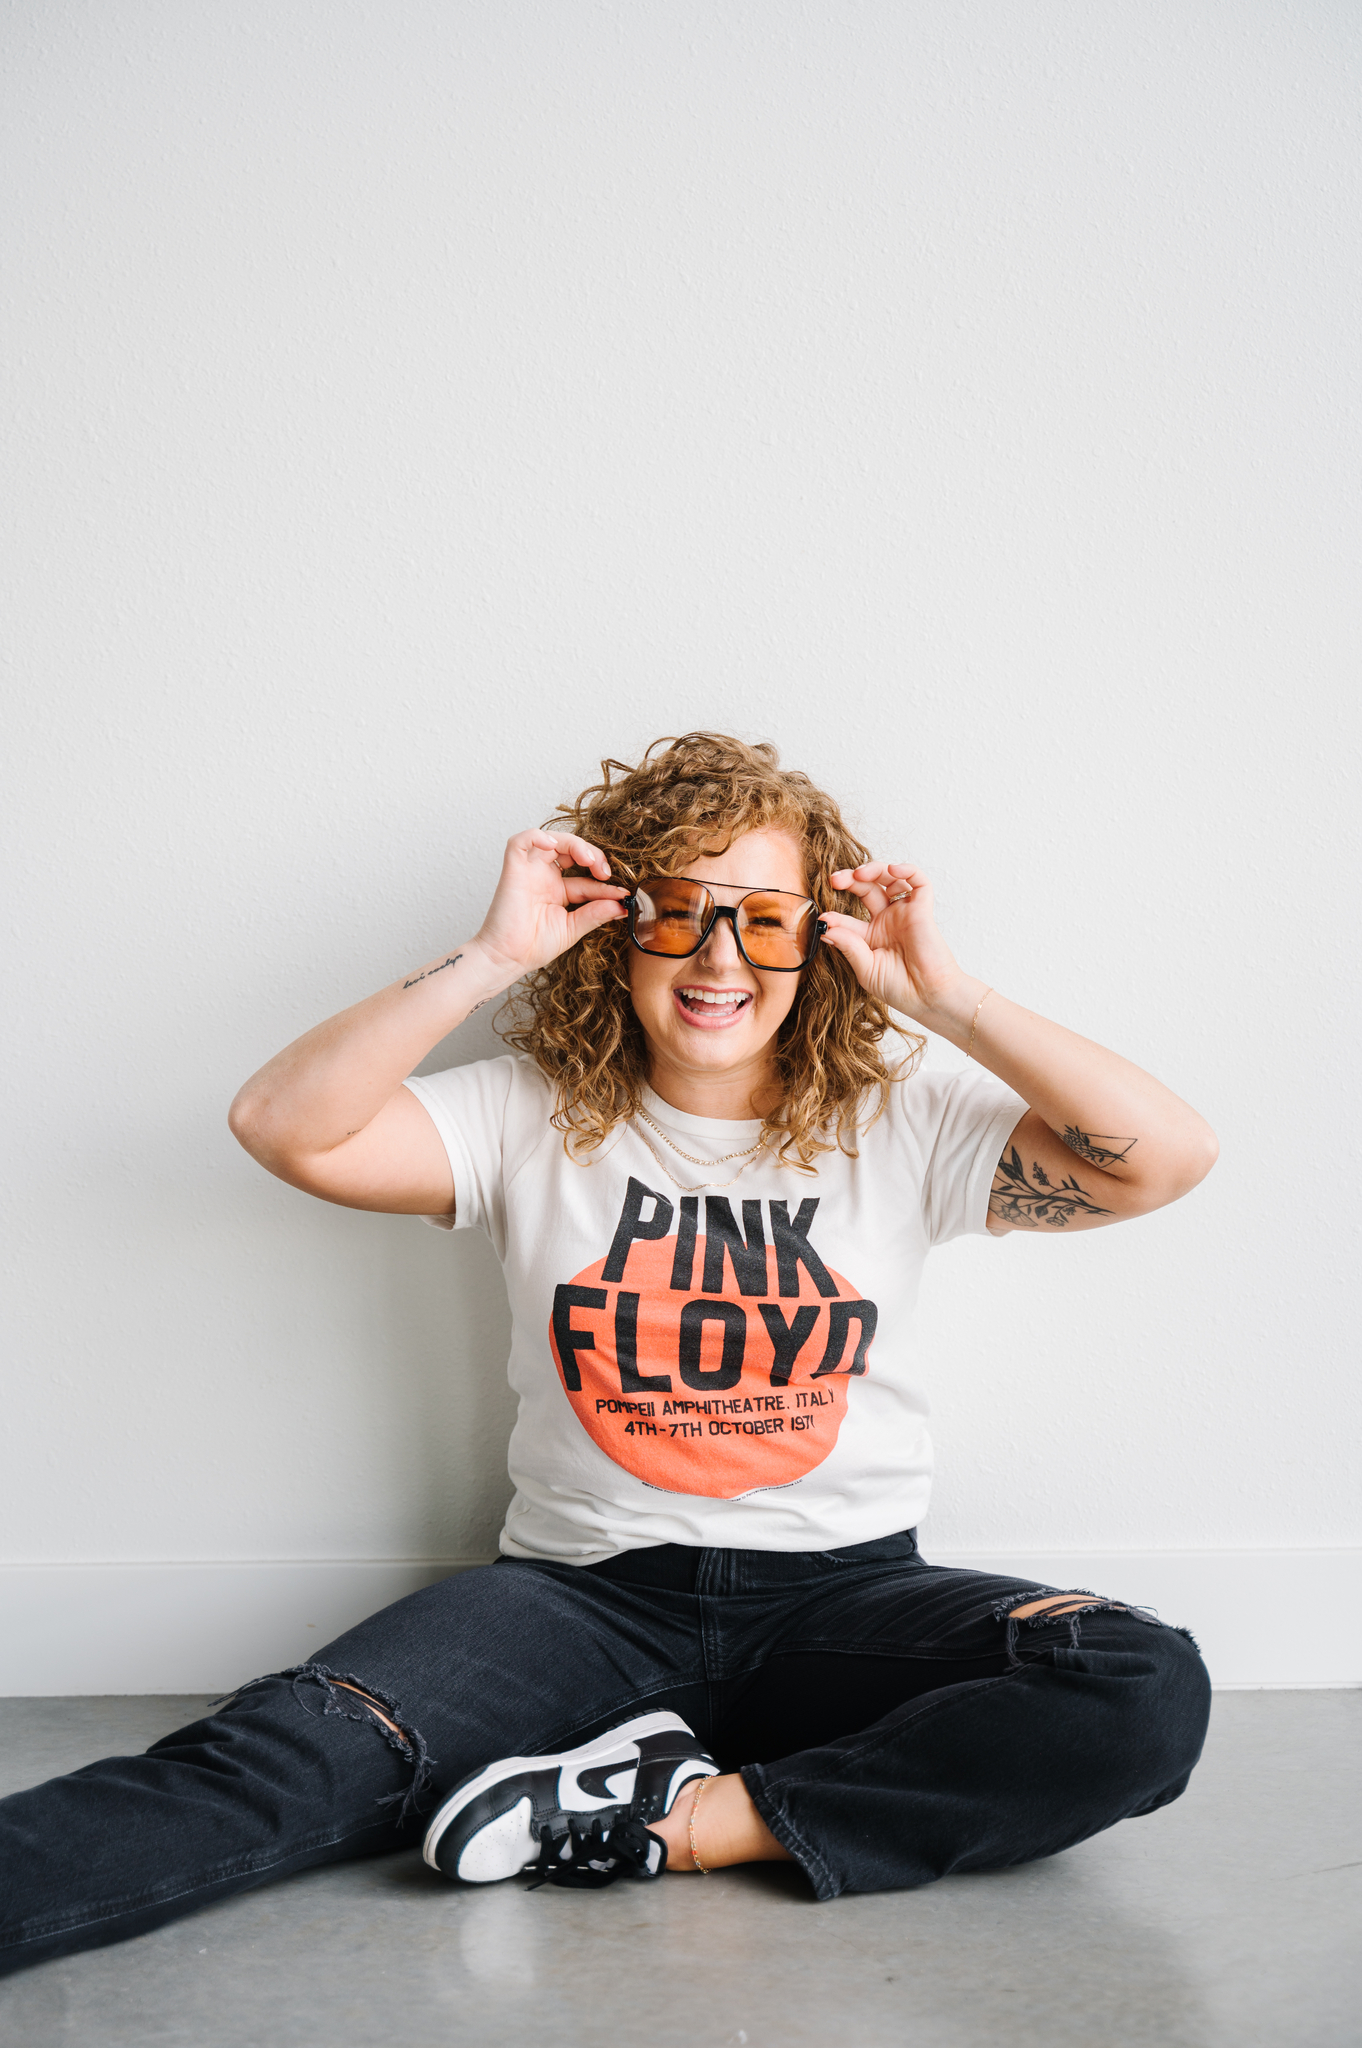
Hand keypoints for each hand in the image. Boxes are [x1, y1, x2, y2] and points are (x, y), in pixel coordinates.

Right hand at [473, 830, 628, 980]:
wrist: (507, 959)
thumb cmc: (533, 947)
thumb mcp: (573, 928)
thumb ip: (595, 914)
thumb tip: (622, 905)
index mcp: (558, 891)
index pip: (587, 879)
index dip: (606, 885)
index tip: (622, 895)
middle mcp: (544, 877)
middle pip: (571, 851)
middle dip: (593, 855)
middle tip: (605, 873)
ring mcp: (529, 872)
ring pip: (551, 840)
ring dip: (575, 844)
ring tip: (589, 860)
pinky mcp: (513, 870)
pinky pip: (520, 841)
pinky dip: (537, 836)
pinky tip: (553, 844)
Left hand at [819, 863, 966, 1021]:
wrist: (928, 997)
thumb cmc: (899, 988)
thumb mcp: (866, 969)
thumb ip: (848, 946)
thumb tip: (826, 927)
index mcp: (870, 936)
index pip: (847, 918)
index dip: (834, 916)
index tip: (823, 919)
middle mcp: (886, 921)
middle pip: (866, 889)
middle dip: (849, 880)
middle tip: (835, 879)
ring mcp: (904, 913)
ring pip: (889, 879)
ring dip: (873, 870)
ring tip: (859, 874)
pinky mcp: (922, 910)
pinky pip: (918, 882)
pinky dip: (907, 870)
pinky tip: (892, 870)